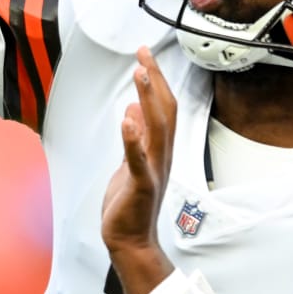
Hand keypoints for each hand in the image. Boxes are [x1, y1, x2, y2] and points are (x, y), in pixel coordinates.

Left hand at [102, 47, 175, 293]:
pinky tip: (127, 119)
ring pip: (156, 128)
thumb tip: (135, 107)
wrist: (129, 240)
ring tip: (140, 74)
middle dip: (154, 80)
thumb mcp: (131, 162)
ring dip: (149, 98)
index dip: (156, 80)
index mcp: (160, 150)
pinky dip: (133, 138)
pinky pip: (138, 159)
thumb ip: (135, 137)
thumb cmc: (129, 204)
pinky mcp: (139, 185)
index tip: (145, 56)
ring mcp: (153, 170)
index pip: (163, 108)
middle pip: (164, 111)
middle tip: (143, 53)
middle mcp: (161, 156)